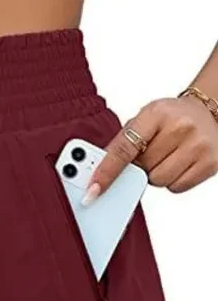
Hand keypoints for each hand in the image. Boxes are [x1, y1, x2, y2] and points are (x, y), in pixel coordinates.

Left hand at [82, 96, 217, 204]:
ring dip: (155, 174)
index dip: (106, 171)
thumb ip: (124, 141)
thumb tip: (100, 169)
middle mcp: (179, 127)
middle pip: (142, 168)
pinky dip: (172, 180)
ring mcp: (197, 145)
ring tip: (166, 155)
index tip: (93, 188)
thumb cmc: (172, 117)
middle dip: (140, 166)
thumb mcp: (146, 118)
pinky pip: (176, 187)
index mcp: (156, 113)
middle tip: (150, 151)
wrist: (209, 112)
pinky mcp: (210, 163)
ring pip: (158, 181)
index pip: (124, 148)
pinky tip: (179, 162)